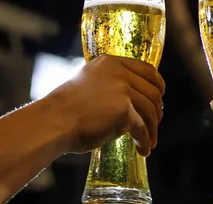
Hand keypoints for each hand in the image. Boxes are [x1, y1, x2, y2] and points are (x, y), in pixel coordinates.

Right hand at [45, 54, 164, 156]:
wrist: (53, 122)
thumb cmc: (66, 109)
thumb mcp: (89, 83)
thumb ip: (109, 83)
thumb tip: (132, 98)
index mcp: (111, 62)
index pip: (147, 70)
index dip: (158, 85)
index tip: (159, 97)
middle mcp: (119, 72)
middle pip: (153, 91)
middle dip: (157, 111)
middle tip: (154, 125)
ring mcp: (123, 90)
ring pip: (150, 110)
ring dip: (152, 129)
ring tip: (149, 142)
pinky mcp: (124, 110)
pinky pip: (142, 128)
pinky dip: (144, 140)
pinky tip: (143, 149)